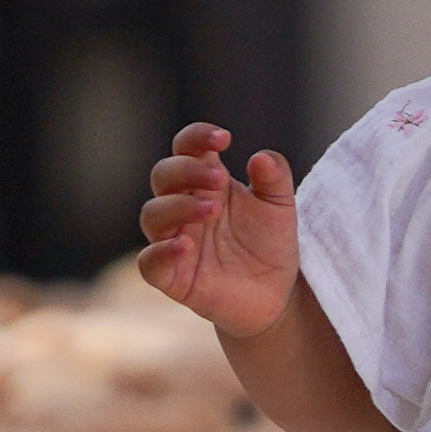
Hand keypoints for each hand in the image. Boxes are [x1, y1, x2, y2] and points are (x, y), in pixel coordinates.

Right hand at [140, 125, 302, 331]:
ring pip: (152, 214)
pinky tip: (186, 246)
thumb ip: (275, 178)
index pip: (186, 148)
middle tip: (220, 180)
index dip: (196, 137)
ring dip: (178, 206)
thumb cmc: (270, 243)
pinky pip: (149, 262)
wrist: (276, 294)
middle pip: (164, 175)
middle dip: (187, 171)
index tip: (223, 139)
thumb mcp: (280, 206)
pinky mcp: (172, 276)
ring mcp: (174, 240)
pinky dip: (161, 252)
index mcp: (206, 182)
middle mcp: (183, 206)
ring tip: (213, 210)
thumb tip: (261, 157)